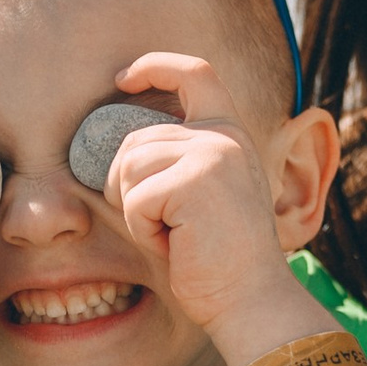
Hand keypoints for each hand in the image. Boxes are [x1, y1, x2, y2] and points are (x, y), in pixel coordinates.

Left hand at [105, 54, 334, 365]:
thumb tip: (116, 149)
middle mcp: (223, 136)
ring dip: (137, 211)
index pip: (195, 72)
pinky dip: (143, 230)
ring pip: (129, 168)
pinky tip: (176, 245)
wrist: (250, 299)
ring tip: (176, 234)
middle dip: (129, 186)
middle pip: (136, 139)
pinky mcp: (196, 180)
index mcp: (230, 134)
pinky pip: (134, 200)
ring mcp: (212, 154)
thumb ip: (175, 161)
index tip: (124, 77)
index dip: (155, 65)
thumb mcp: (201, 195)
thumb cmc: (218, 258)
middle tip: (166, 226)